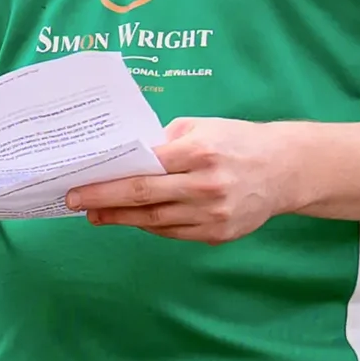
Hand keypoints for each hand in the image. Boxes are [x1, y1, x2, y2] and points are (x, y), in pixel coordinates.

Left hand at [68, 117, 314, 242]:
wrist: (285, 170)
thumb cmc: (237, 141)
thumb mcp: (202, 127)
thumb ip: (164, 141)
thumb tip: (124, 157)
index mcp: (200, 152)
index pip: (143, 168)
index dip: (107, 179)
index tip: (79, 183)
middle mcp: (206, 185)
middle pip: (142, 197)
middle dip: (102, 201)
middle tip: (74, 202)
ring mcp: (212, 214)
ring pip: (154, 220)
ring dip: (120, 219)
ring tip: (96, 214)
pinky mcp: (217, 234)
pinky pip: (172, 232)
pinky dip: (148, 226)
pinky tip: (131, 219)